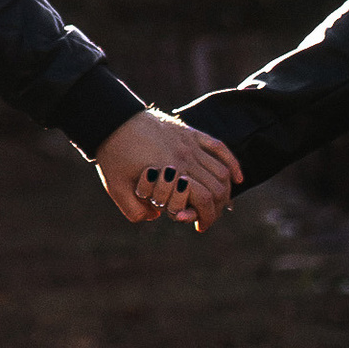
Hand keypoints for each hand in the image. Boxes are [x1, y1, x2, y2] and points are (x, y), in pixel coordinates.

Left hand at [96, 110, 242, 232]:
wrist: (110, 120)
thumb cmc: (113, 156)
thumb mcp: (117, 190)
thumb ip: (136, 212)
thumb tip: (157, 216)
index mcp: (170, 172)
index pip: (203, 200)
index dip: (204, 218)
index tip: (197, 227)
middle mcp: (185, 157)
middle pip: (217, 188)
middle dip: (215, 209)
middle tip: (205, 219)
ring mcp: (190, 143)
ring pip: (222, 171)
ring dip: (224, 191)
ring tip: (216, 203)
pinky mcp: (189, 133)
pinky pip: (219, 147)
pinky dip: (232, 163)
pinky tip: (238, 178)